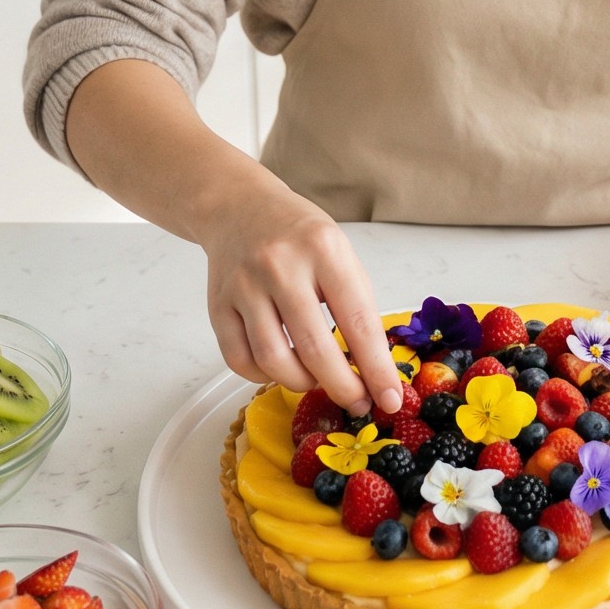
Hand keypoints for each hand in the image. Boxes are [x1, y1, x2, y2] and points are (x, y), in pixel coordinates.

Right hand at [63, 58, 402, 419]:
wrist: (238, 206)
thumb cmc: (299, 236)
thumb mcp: (340, 253)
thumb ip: (357, 306)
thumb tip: (374, 370)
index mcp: (323, 249)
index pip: (357, 321)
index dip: (376, 368)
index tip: (391, 399)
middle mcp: (281, 265)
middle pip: (315, 349)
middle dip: (342, 387)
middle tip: (357, 401)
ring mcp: (244, 286)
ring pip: (274, 361)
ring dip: (303, 383)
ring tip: (317, 379)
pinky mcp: (218, 305)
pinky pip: (240, 360)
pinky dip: (264, 376)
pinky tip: (281, 366)